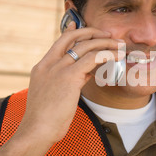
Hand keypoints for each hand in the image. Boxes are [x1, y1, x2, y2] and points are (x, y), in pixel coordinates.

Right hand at [18, 22, 124, 144]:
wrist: (37, 130)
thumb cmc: (46, 119)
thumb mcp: (54, 96)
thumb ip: (68, 81)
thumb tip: (85, 75)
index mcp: (42, 68)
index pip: (58, 43)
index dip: (71, 32)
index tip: (80, 25)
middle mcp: (49, 64)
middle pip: (71, 37)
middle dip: (91, 32)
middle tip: (106, 34)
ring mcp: (58, 69)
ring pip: (85, 46)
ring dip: (104, 43)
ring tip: (118, 45)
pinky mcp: (69, 76)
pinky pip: (93, 58)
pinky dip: (107, 54)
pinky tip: (117, 55)